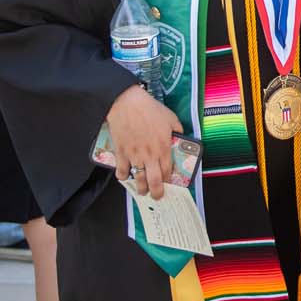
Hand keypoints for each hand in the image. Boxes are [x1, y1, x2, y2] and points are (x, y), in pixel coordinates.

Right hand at [103, 84, 178, 199]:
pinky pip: (121, 170)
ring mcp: (134, 156)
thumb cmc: (149, 109)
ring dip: (140, 188)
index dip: (168, 181)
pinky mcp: (121, 153)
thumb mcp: (171, 118)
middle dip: (156, 192)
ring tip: (142, 192)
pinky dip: (122, 176)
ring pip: (138, 179)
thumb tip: (180, 136)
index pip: (168, 171)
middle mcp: (150, 155)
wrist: (127, 103)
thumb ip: (177, 130)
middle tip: (157, 196)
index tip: (168, 184)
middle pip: (154, 181)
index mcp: (164, 148)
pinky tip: (125, 177)